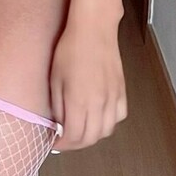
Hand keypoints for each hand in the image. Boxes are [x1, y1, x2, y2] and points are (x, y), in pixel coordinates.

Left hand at [49, 14, 126, 151]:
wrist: (93, 30)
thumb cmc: (71, 49)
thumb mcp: (55, 79)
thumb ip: (57, 106)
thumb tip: (59, 125)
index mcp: (79, 101)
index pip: (74, 137)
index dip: (63, 145)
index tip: (55, 144)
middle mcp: (99, 103)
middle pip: (91, 138)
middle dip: (76, 145)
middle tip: (66, 141)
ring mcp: (113, 98)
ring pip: (106, 131)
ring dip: (92, 136)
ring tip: (80, 131)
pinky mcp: (121, 91)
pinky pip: (119, 116)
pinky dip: (108, 123)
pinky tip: (98, 117)